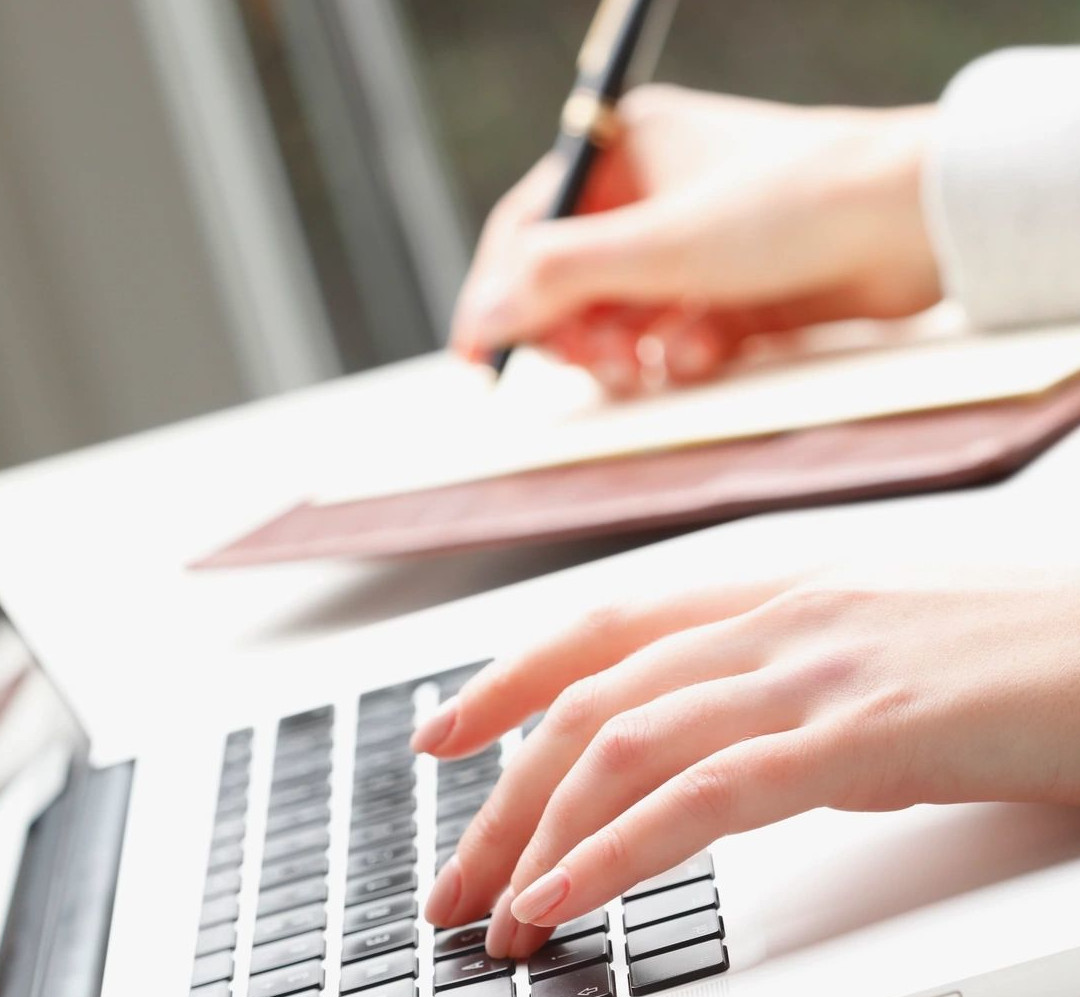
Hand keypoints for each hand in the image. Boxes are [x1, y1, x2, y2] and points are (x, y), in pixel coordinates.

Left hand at [415, 569, 1079, 956]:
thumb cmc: (1015, 659)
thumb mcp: (867, 662)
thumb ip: (777, 693)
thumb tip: (707, 757)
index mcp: (774, 595)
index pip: (602, 628)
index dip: (509, 679)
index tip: (444, 735)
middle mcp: (777, 619)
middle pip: (589, 697)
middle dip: (500, 795)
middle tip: (450, 873)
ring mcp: (818, 670)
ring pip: (626, 742)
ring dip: (541, 835)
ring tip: (496, 913)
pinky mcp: (869, 733)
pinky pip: (708, 796)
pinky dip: (618, 852)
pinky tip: (568, 899)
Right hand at [451, 85, 941, 393]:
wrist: (914, 227)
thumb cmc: (792, 204)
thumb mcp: (661, 242)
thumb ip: (561, 277)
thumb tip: (485, 315)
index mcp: (625, 155)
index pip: (529, 228)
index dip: (498, 293)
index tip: (480, 356)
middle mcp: (652, 200)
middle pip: (570, 284)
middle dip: (577, 333)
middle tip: (597, 364)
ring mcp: (692, 251)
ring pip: (620, 321)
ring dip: (629, 351)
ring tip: (656, 363)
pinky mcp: (727, 295)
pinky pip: (672, 338)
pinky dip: (681, 354)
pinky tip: (711, 350)